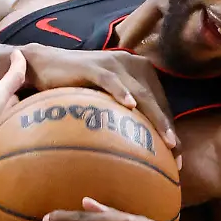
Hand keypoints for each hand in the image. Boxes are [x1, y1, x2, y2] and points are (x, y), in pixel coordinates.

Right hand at [24, 45, 178, 165]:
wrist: (44, 65)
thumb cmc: (77, 87)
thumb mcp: (106, 98)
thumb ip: (123, 113)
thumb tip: (138, 147)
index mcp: (140, 71)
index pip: (161, 102)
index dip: (170, 128)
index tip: (176, 157)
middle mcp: (132, 64)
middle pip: (155, 100)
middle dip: (167, 128)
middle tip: (176, 154)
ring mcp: (113, 64)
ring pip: (141, 93)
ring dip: (155, 117)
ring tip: (165, 141)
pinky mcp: (94, 67)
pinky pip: (111, 81)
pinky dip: (121, 93)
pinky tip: (130, 106)